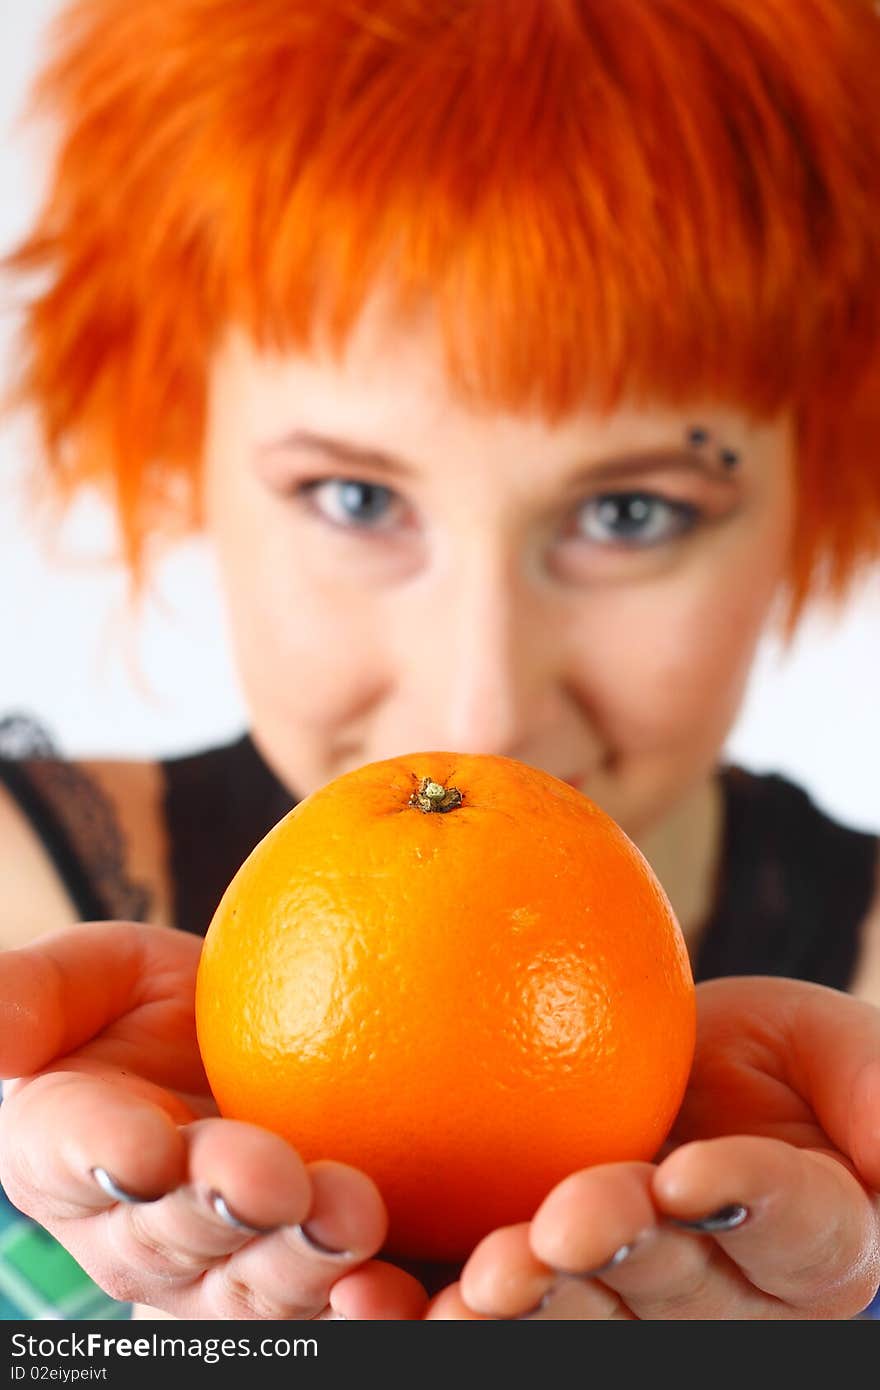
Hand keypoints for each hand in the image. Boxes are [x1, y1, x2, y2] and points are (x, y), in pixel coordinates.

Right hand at [0, 921, 427, 1318]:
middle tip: (270, 1178)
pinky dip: (364, 1307)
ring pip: (257, 1289)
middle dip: (223, 1212)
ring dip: (301, 1262)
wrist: (230, 1042)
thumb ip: (25, 997)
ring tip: (348, 1215)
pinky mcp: (310, 1275)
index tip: (144, 1143)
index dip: (105, 1155)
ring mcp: (226, 1268)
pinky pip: (334, 1305)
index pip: (75, 1155)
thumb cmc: (138, 1007)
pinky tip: (398, 1287)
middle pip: (177, 1238)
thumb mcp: (83, 979)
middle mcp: (141, 1230)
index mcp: (68, 1155)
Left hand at [425, 977, 879, 1318]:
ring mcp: (629, 1305)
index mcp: (813, 1243)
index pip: (794, 1229)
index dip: (747, 1204)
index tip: (695, 1174)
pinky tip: (374, 1293)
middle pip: (679, 1293)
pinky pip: (494, 1313)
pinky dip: (437, 1311)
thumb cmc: (772, 1063)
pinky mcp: (544, 1295)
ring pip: (585, 1322)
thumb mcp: (830, 1048)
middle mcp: (727, 1297)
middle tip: (560, 1229)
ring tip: (477, 1284)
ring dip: (529, 1308)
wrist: (675, 1078)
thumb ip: (870, 1087)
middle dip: (619, 1264)